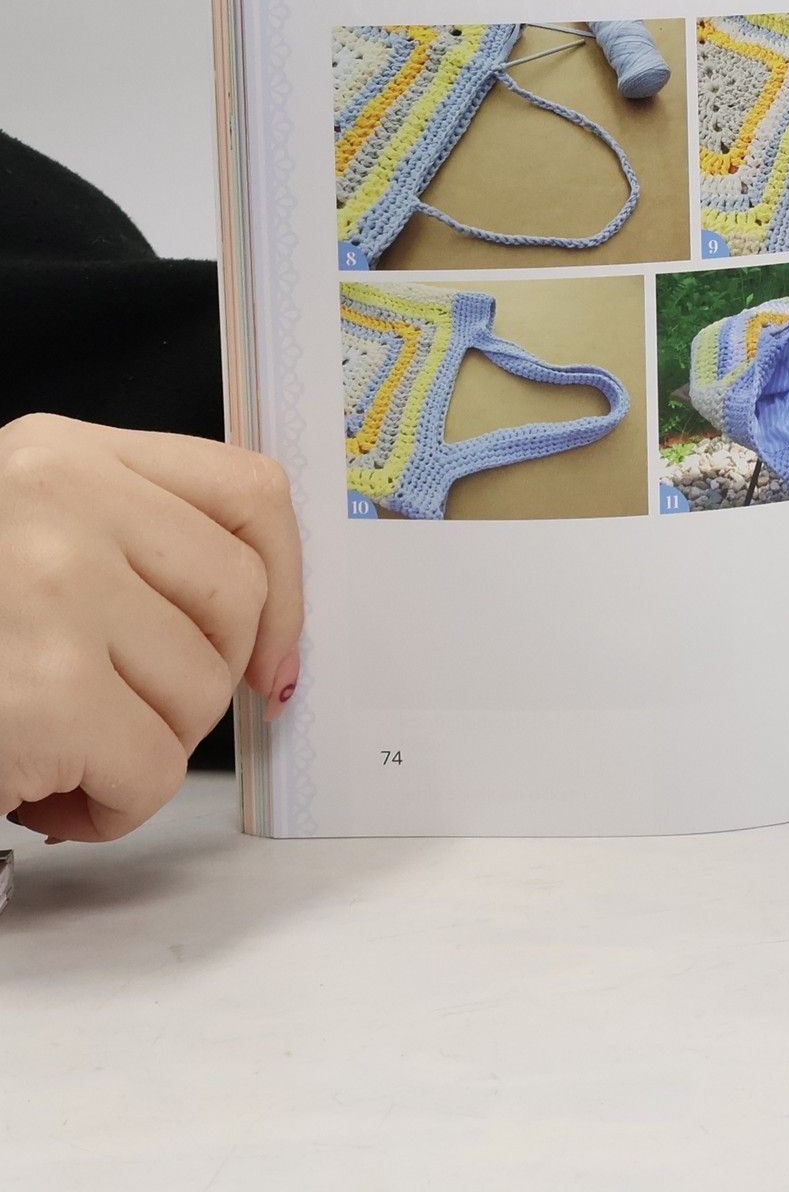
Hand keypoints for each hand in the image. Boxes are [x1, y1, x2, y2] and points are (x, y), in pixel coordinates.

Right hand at [0, 415, 303, 841]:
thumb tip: (262, 633)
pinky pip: (152, 773)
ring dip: (140, 752)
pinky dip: (108, 809)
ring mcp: (51, 590)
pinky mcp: (40, 690)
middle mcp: (61, 501)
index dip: (285, 585)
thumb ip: (123, 547)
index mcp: (62, 454)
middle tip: (121, 719)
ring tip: (53, 753)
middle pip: (235, 601)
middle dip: (198, 683)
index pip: (247, 491)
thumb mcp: (19, 537)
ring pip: (198, 694)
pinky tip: (39, 796)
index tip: (272, 654)